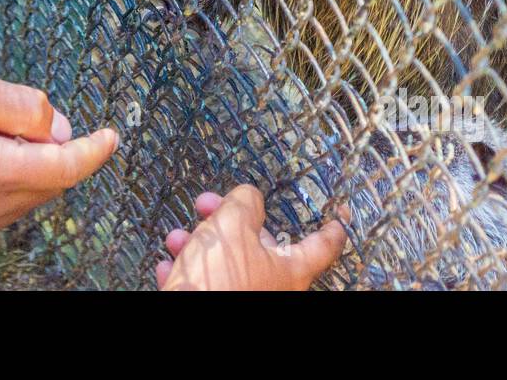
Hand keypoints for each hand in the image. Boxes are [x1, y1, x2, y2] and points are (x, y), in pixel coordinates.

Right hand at [0, 74, 118, 228]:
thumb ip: (20, 106)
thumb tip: (61, 128)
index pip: (64, 168)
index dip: (92, 151)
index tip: (109, 138)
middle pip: (48, 184)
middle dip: (60, 155)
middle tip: (44, 122)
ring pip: (25, 195)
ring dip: (32, 166)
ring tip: (1, 129)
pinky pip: (0, 202)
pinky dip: (10, 178)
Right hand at [157, 186, 346, 290]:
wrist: (187, 310)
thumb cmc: (218, 279)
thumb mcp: (233, 224)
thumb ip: (245, 203)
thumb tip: (248, 197)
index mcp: (290, 269)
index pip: (323, 245)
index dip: (331, 228)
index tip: (338, 220)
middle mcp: (273, 288)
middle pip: (259, 246)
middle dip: (230, 222)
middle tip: (210, 206)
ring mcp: (246, 298)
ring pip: (226, 264)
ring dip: (199, 244)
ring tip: (179, 237)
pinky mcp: (215, 303)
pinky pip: (205, 286)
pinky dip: (186, 273)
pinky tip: (168, 266)